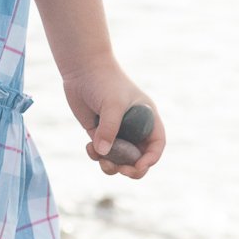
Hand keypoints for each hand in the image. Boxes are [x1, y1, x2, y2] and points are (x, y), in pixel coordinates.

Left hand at [62, 62, 164, 179]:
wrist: (82, 69)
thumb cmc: (104, 82)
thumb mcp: (112, 104)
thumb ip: (110, 129)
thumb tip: (103, 153)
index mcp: (147, 118)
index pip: (156, 145)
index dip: (151, 159)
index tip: (139, 166)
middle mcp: (134, 128)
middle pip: (139, 158)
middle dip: (131, 168)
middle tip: (121, 170)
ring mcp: (117, 132)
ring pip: (119, 159)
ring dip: (112, 166)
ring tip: (101, 159)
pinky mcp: (99, 133)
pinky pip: (102, 153)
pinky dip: (97, 155)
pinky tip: (89, 147)